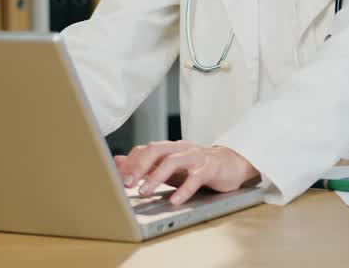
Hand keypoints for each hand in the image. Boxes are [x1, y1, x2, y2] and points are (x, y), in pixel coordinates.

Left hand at [114, 140, 259, 205]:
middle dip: (139, 166)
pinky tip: (175, 200)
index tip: (116, 178)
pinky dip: (184, 189)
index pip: (145, 149)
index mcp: (169, 148)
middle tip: (127, 183)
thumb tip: (117, 162)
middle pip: (156, 150)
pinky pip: (195, 177)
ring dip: (156, 176)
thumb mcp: (170, 166)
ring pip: (173, 161)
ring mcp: (195, 157)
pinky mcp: (210, 168)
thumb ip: (146, 164)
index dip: (130, 162)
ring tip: (144, 192)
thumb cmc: (198, 166)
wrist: (232, 163)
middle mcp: (180, 148)